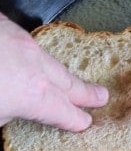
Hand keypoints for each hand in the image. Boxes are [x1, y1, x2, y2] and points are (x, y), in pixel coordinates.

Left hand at [0, 14, 108, 131]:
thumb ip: (7, 112)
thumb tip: (9, 107)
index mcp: (33, 94)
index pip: (65, 112)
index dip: (77, 120)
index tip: (84, 122)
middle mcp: (34, 66)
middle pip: (70, 84)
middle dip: (87, 93)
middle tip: (101, 97)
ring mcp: (23, 44)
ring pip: (51, 63)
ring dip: (62, 76)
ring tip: (70, 83)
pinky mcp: (6, 27)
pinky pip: (29, 46)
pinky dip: (34, 57)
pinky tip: (31, 61)